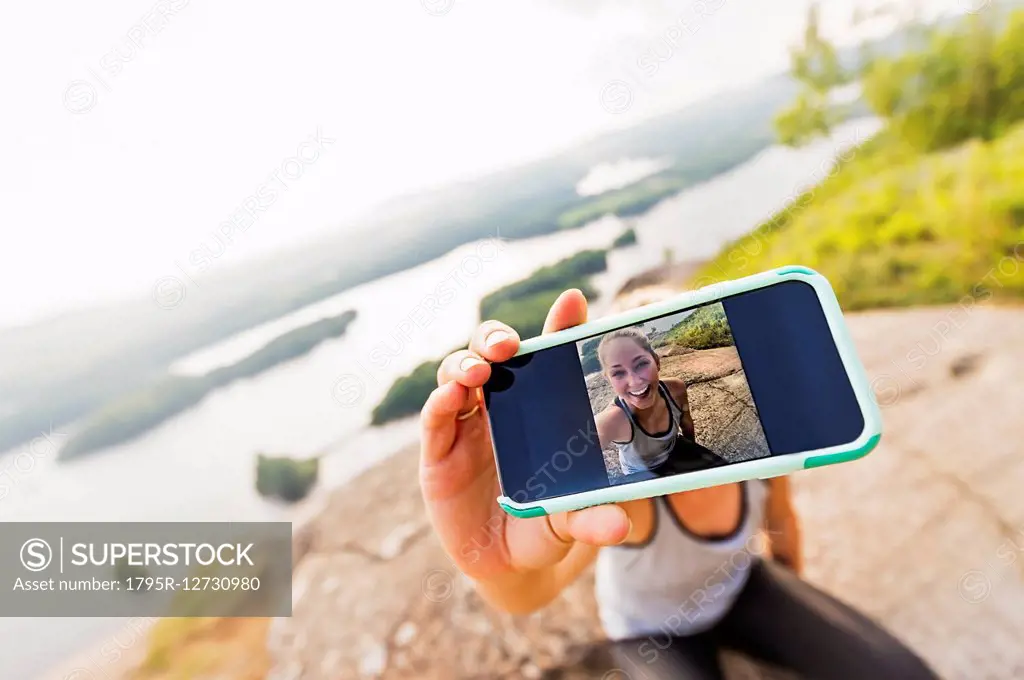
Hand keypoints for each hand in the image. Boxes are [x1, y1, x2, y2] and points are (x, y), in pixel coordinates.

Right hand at [419, 290, 630, 592]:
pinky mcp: (438, 452)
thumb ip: (592, 516)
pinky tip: (450, 398)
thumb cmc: (547, 525)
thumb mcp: (572, 518)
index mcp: (538, 406)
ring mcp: (466, 425)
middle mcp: (500, 406)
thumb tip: (622, 523)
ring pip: (456, 374)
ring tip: (478, 372)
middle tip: (506, 346)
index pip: (547, 356)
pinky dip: (439, 402)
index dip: (558, 325)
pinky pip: (434, 418)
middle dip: (493, 338)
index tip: (573, 301)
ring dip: (464, 364)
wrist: (509, 565)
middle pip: (488, 351)